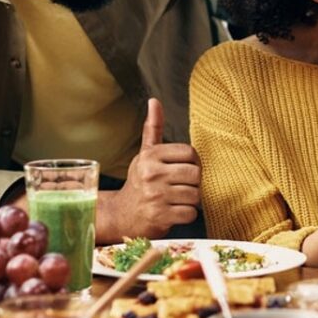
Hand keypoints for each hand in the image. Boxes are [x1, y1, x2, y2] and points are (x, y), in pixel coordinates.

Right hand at [107, 98, 201, 237]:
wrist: (122, 215)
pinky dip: (187, 214)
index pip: (190, 153)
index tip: (185, 169)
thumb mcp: (145, 154)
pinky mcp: (160, 216)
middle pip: (196, 174)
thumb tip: (154, 100)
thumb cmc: (140, 182)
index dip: (194, 163)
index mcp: (150, 156)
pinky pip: (191, 213)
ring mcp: (156, 196)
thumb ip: (153, 128)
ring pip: (195, 195)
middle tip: (183, 186)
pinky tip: (175, 212)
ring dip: (191, 200)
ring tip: (178, 199)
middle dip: (193, 183)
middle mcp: (152, 174)